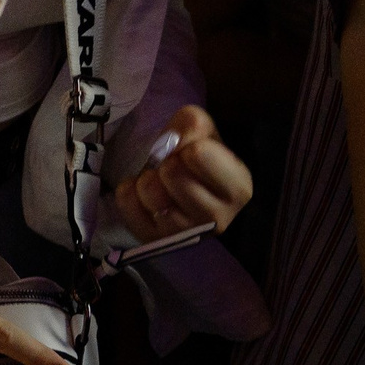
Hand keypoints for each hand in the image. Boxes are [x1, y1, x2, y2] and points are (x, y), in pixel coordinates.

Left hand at [109, 105, 251, 238]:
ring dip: (148, 177)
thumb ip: (192, 125)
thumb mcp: (205, 131)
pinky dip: (130, 190)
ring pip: (149, 191)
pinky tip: (144, 194)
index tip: (192, 152)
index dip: (188, 145)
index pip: (198, 155)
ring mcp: (185, 234)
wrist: (191, 186)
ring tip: (160, 182)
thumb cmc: (203, 160)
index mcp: (238, 188)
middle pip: (172, 174)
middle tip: (174, 167)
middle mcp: (217, 218)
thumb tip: (172, 142)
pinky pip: (127, 203)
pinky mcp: (155, 240)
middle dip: (167, 162)